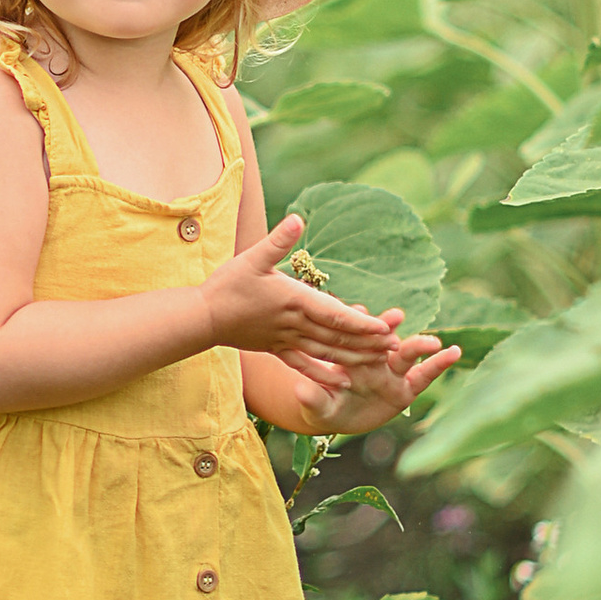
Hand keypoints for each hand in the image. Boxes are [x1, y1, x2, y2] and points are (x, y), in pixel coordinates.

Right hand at [203, 215, 397, 367]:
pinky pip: (305, 364)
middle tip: (397, 347)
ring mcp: (286, 339)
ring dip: (354, 357)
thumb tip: (298, 219)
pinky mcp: (276, 349)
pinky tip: (343, 380)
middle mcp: (294, 323)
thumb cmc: (227, 285)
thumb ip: (278, 241)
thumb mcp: (252, 257)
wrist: (203, 317)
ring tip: (380, 361)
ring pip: (326, 352)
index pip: (335, 314)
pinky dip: (325, 373)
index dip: (361, 323)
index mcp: (294, 300)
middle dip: (368, 343)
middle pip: (337, 336)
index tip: (385, 329)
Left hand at [268, 313, 462, 439]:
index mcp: (347, 355)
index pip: (352, 335)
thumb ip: (312, 399)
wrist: (337, 417)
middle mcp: (371, 358)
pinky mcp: (406, 387)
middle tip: (396, 316)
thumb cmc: (320, 406)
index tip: (359, 312)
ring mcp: (390, 371)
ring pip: (406, 353)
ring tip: (433, 341)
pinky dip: (439, 364)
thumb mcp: (316, 407)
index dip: (356, 323)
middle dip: (389, 328)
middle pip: (382, 340)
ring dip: (418, 344)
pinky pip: (424, 375)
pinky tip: (454, 352)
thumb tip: (300, 390)